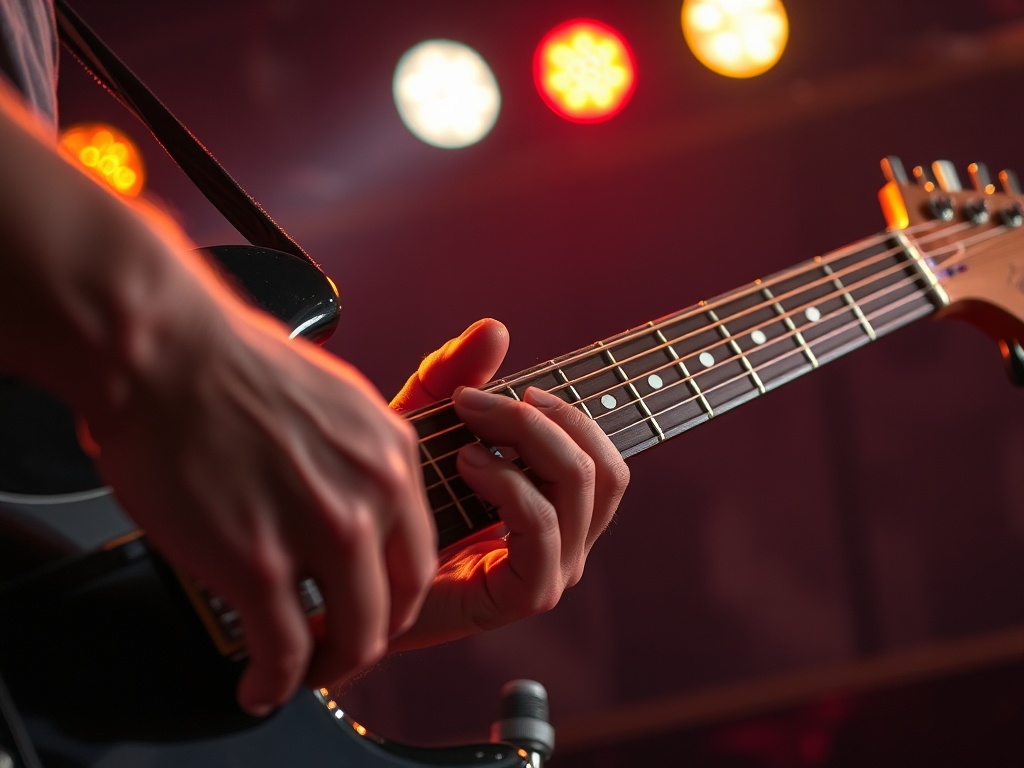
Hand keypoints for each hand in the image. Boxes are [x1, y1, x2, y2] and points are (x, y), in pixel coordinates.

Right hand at [0, 82, 437, 716]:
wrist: (165, 352)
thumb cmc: (229, 364)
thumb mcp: (335, 398)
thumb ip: (358, 456)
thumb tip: (350, 499)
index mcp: (391, 452)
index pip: (420, 550)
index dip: (398, 593)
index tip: (374, 607)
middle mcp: (371, 494)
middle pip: (400, 601)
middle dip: (371, 637)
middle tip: (343, 650)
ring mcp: (321, 532)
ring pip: (355, 635)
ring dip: (330, 668)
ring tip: (302, 674)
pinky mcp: (259, 563)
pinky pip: (284, 649)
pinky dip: (274, 683)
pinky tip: (258, 685)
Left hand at [389, 319, 628, 649]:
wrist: (346, 572)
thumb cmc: (388, 502)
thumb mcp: (420, 424)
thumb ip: (456, 376)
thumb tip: (495, 329)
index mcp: (556, 507)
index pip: (606, 458)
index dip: (570, 412)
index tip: (517, 387)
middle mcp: (566, 541)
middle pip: (602, 465)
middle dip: (542, 418)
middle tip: (479, 402)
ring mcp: (550, 570)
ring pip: (580, 485)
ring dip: (526, 439)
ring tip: (465, 435)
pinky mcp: (520, 594)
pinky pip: (543, 527)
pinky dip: (509, 483)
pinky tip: (465, 465)